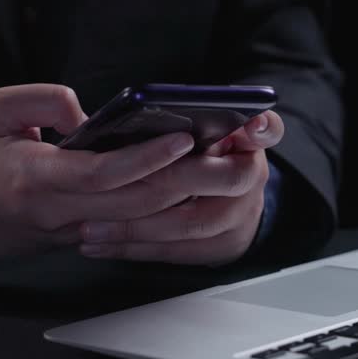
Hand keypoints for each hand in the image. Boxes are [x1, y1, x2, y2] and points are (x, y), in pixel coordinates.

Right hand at [0, 84, 194, 259]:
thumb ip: (41, 100)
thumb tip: (88, 113)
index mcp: (34, 179)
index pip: (100, 173)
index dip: (145, 158)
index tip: (179, 137)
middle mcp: (56, 213)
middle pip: (131, 204)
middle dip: (178, 180)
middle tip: (214, 153)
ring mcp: (69, 231)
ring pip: (135, 223)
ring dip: (176, 199)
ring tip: (208, 168)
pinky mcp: (78, 238)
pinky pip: (125, 226)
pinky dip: (156, 209)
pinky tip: (181, 186)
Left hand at [78, 110, 284, 265]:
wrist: (226, 196)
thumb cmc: (196, 152)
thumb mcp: (196, 126)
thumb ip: (183, 116)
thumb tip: (134, 105)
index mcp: (248, 139)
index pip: (266, 129)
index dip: (262, 128)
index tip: (253, 125)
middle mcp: (252, 176)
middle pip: (223, 180)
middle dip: (168, 180)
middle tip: (120, 182)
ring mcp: (241, 216)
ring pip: (192, 225)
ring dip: (136, 228)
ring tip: (91, 227)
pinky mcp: (222, 247)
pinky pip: (175, 253)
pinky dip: (134, 250)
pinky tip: (100, 246)